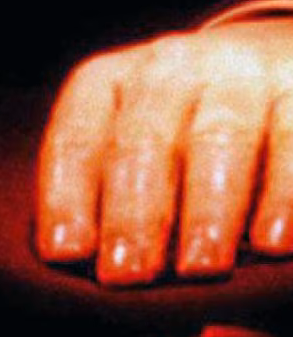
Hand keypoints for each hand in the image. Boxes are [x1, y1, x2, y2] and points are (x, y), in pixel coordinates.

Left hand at [36, 19, 290, 284]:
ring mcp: (241, 75)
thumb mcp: (137, 143)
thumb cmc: (185, 127)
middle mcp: (171, 69)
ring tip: (199, 267)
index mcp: (111, 81)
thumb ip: (109, 192)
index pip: (77, 138)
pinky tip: (272, 244)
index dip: (68, 196)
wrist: (275, 62)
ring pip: (219, 139)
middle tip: (128, 273)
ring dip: (207, 209)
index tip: (66, 253)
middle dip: (134, 212)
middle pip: (143, 140)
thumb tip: (85, 264)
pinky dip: (284, 197)